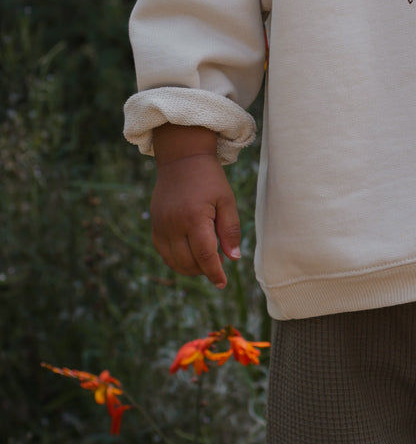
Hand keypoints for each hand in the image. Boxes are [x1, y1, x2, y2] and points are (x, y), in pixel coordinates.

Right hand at [150, 127, 241, 288]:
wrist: (182, 159)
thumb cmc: (209, 179)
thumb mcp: (226, 200)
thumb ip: (230, 230)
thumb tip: (233, 258)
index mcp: (194, 218)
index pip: (204, 255)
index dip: (214, 273)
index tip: (222, 283)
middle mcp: (173, 224)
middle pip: (188, 262)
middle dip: (204, 270)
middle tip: (218, 263)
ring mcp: (160, 225)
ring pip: (173, 261)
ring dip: (190, 268)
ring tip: (206, 261)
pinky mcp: (154, 225)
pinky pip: (163, 252)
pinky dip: (176, 260)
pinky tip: (190, 255)